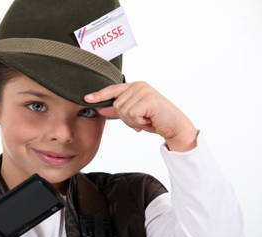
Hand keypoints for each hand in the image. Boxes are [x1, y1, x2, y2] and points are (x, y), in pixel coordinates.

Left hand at [84, 81, 198, 151]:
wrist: (175, 126)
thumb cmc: (155, 119)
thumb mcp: (133, 114)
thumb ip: (117, 110)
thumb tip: (101, 108)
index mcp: (135, 86)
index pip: (112, 90)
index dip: (99, 95)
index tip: (87, 98)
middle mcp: (138, 86)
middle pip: (116, 105)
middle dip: (126, 118)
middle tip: (141, 119)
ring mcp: (143, 91)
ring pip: (123, 111)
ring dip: (133, 121)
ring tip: (146, 119)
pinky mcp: (148, 99)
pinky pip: (131, 115)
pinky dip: (139, 122)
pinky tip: (149, 119)